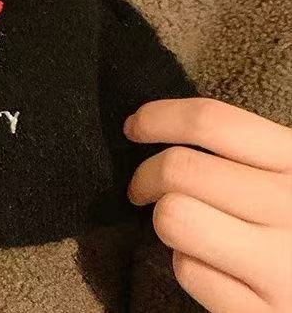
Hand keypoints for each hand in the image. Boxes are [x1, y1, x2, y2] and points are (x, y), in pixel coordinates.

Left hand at [124, 97, 291, 312]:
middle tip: (143, 187)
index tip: (135, 127)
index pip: (211, 121)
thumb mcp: (286, 176)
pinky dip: (188, 266)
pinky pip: (189, 272)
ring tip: (181, 225)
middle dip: (145, 175)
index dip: (158, 118)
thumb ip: (243, 153)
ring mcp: (282, 265)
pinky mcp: (265, 312)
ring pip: (174, 217)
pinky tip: (209, 264)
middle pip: (179, 168)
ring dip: (166, 219)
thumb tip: (161, 125)